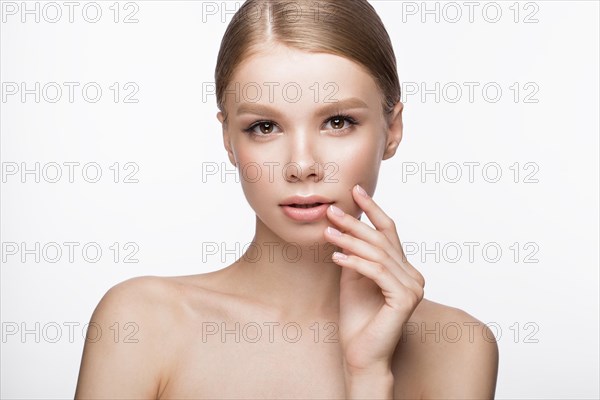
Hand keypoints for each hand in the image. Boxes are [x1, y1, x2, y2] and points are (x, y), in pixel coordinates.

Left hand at [324, 184, 425, 374]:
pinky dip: (355, 262)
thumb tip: (345, 225)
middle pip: (382, 240)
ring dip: (350, 241)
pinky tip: (336, 257)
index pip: (389, 232)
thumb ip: (355, 253)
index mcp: (404, 269)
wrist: (360, 354)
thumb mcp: (353, 277)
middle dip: (355, 223)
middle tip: (331, 211)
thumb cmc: (356, 319)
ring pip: (378, 254)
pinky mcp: (405, 299)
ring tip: (327, 233)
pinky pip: (376, 272)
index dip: (372, 209)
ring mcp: (413, 288)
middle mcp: (414, 276)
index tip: (355, 191)